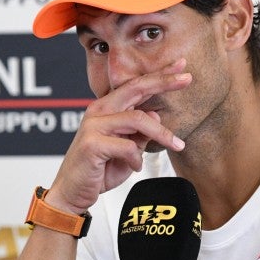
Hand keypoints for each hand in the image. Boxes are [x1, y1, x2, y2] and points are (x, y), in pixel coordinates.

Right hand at [47, 59, 190, 212]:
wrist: (73, 192)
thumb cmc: (98, 170)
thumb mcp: (128, 150)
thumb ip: (140, 133)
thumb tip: (157, 117)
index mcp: (107, 108)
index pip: (136, 86)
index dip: (159, 76)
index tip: (182, 67)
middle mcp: (98, 111)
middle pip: (136, 88)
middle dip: (164, 82)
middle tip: (187, 78)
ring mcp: (93, 125)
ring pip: (138, 119)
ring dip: (161, 134)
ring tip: (177, 145)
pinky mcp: (92, 143)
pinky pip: (128, 146)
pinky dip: (137, 158)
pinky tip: (134, 167)